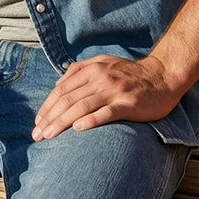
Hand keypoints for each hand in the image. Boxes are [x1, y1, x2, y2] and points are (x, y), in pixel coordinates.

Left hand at [31, 54, 180, 140]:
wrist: (161, 77)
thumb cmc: (129, 73)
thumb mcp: (103, 63)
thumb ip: (79, 70)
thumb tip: (57, 84)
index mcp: (91, 69)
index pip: (62, 89)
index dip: (47, 106)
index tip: (37, 122)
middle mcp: (100, 78)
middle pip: (68, 99)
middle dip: (49, 117)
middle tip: (36, 135)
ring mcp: (114, 91)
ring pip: (82, 106)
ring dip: (62, 122)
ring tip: (49, 135)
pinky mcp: (128, 104)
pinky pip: (106, 113)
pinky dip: (91, 120)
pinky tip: (78, 129)